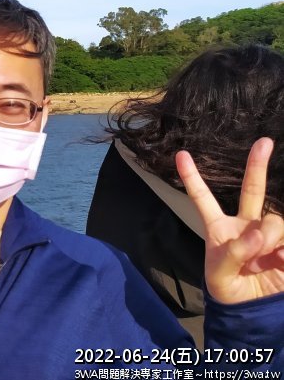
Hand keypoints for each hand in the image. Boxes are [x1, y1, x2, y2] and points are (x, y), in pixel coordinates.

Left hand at [176, 137, 283, 303]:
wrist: (252, 312)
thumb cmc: (228, 292)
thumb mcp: (218, 277)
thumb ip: (233, 254)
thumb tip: (256, 234)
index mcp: (218, 229)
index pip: (203, 200)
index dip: (192, 178)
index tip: (180, 155)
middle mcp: (245, 225)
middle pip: (252, 190)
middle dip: (257, 165)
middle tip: (264, 142)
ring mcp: (267, 233)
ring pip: (273, 220)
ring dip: (269, 238)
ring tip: (264, 260)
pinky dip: (283, 250)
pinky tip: (280, 262)